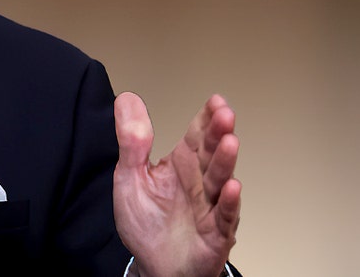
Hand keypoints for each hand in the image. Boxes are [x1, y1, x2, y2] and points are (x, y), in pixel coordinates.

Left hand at [113, 93, 241, 276]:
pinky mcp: (215, 234)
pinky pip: (224, 217)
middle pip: (211, 153)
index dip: (206, 118)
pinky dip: (229, 203)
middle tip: (225, 114)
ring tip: (230, 142)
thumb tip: (127, 99)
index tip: (215, 101)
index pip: (196, 136)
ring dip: (226, 162)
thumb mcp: (129, 176)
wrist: (153, 266)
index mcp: (181, 165)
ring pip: (220, 181)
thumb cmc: (146, 222)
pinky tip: (232, 188)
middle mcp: (200, 182)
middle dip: (219, 133)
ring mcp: (210, 207)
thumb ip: (131, 140)